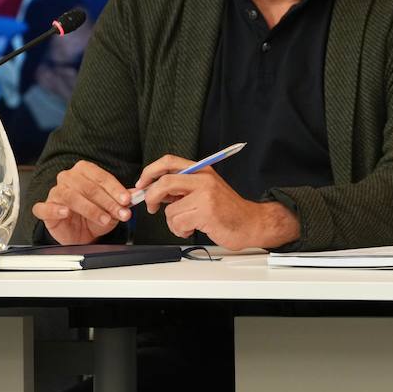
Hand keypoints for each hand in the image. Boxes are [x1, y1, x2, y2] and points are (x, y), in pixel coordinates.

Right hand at [31, 161, 132, 244]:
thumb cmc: (96, 214)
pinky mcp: (44, 209)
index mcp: (85, 171)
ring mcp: (55, 193)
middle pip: (88, 187)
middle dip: (108, 202)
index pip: (102, 177)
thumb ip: (123, 198)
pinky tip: (66, 212)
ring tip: (105, 219)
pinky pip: (45, 207)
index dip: (116, 189)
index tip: (127, 200)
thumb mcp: (113, 206)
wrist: (81, 233)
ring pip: (70, 196)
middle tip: (121, 213)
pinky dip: (55, 209)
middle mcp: (68, 178)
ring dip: (91, 209)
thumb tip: (137, 193)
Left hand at [134, 155, 298, 249]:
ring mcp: (206, 195)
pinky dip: (180, 230)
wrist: (251, 223)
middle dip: (150, 197)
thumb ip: (181, 188)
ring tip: (186, 224)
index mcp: (202, 170)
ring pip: (169, 210)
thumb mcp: (205, 191)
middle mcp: (204, 179)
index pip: (169, 161)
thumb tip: (150, 191)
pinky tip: (192, 229)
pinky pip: (178, 223)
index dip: (149, 172)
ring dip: (172, 222)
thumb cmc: (227, 210)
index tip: (141, 185)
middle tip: (151, 208)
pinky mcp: (206, 212)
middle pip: (164, 182)